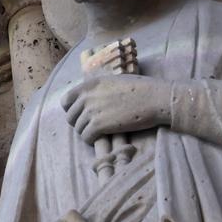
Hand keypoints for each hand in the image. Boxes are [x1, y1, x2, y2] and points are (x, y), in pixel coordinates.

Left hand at [60, 74, 174, 143]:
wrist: (156, 98)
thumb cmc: (141, 89)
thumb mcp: (114, 81)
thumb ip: (99, 89)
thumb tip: (90, 99)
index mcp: (90, 84)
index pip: (66, 100)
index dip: (71, 110)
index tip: (80, 115)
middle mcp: (87, 96)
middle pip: (71, 117)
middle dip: (80, 123)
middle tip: (93, 127)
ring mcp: (92, 111)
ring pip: (78, 129)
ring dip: (87, 133)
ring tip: (100, 133)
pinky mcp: (99, 125)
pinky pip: (86, 137)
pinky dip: (91, 140)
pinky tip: (101, 138)